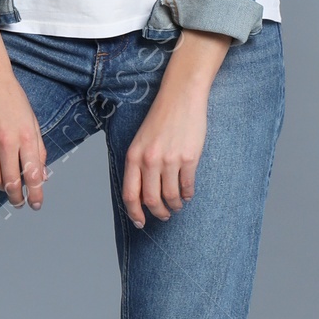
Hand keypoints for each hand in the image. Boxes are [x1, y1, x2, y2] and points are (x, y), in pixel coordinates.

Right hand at [0, 11, 45, 205]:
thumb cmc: (12, 98)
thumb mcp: (33, 122)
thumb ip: (38, 149)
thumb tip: (41, 175)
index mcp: (26, 137)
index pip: (33, 175)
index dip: (36, 194)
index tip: (36, 203)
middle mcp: (7, 143)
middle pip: (12, 182)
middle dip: (17, 198)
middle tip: (20, 202)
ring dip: (2, 191)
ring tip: (7, 192)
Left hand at [121, 33, 225, 226]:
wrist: (181, 96)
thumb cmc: (161, 118)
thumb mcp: (140, 140)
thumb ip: (138, 164)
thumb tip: (141, 192)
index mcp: (133, 156)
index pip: (130, 194)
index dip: (134, 213)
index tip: (140, 222)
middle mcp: (149, 160)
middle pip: (151, 200)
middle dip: (158, 213)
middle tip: (164, 215)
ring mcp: (170, 160)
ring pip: (170, 196)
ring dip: (174, 205)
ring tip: (177, 205)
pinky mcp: (189, 158)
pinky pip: (187, 186)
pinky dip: (188, 195)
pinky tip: (188, 194)